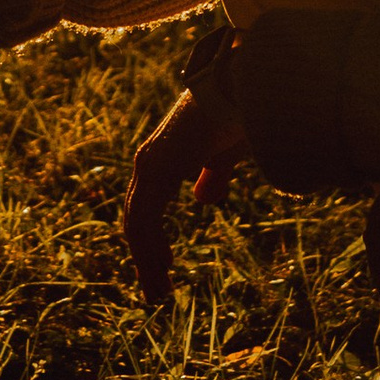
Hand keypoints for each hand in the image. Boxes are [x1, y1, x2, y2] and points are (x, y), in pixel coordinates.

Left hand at [124, 67, 249, 311]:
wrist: (242, 87)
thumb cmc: (238, 114)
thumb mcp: (225, 154)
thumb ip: (213, 175)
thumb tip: (202, 199)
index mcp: (164, 159)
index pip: (147, 209)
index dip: (152, 241)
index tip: (164, 270)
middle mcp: (149, 163)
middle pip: (137, 220)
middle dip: (145, 258)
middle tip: (156, 292)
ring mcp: (150, 166)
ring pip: (137, 226)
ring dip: (146, 262)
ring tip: (158, 293)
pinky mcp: (158, 170)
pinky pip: (145, 220)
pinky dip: (149, 250)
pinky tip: (162, 270)